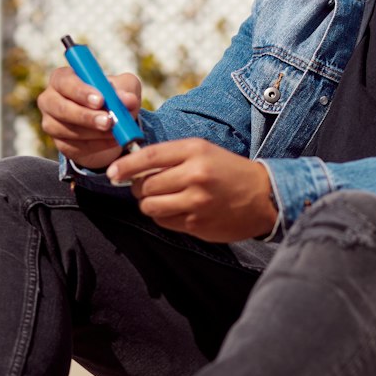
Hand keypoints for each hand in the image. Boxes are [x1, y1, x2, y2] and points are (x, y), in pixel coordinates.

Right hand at [36, 67, 141, 169]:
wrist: (111, 124)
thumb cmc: (112, 96)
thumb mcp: (124, 87)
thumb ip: (126, 90)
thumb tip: (128, 100)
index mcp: (62, 79)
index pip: (65, 82)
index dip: (81, 92)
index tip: (101, 100)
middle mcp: (51, 100)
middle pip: (61, 108)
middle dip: (86, 116)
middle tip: (108, 121)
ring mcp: (52, 123)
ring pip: (68, 130)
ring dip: (94, 133)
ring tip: (115, 132)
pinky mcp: (60, 144)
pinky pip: (75, 147)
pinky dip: (97, 145)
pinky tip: (112, 141)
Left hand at [108, 139, 276, 242]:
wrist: (262, 196)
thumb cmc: (227, 171)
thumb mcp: (203, 152)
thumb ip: (171, 157)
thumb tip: (133, 166)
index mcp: (195, 151)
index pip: (149, 157)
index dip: (126, 166)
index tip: (113, 172)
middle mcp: (195, 175)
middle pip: (146, 185)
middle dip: (139, 188)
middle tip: (146, 187)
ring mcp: (196, 202)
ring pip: (150, 206)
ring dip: (149, 204)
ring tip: (160, 199)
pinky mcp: (198, 224)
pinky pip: (164, 222)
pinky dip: (163, 216)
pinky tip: (176, 210)